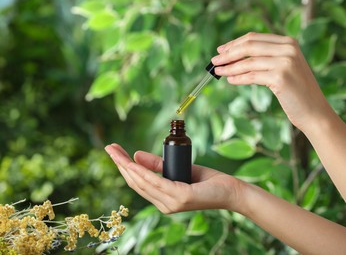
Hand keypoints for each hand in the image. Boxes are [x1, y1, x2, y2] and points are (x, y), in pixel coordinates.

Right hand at [104, 143, 244, 213]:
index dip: (124, 167)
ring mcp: (171, 203)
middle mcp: (164, 204)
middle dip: (120, 164)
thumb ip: (158, 164)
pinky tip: (133, 163)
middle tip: (108, 148)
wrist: (231, 190)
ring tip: (115, 152)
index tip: (113, 151)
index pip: (138, 183)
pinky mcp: (180, 197)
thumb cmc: (207, 181)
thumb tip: (137, 155)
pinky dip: (143, 172)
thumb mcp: (178, 168)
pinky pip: (157, 183)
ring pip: (143, 183)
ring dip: (127, 166)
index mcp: (163, 199)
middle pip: (136, 183)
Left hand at [212, 32, 334, 132]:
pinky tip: (229, 80)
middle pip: (249, 46)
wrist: (314, 112)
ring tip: (218, 72)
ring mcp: (285, 62)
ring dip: (229, 67)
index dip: (235, 43)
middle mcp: (288, 49)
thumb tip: (234, 57)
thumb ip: (266, 59)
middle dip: (228, 53)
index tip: (221, 50)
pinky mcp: (280, 78)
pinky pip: (251, 76)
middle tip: (214, 61)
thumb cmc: (296, 92)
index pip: (254, 38)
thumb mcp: (283, 69)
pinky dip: (238, 78)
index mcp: (288, 42)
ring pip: (248, 62)